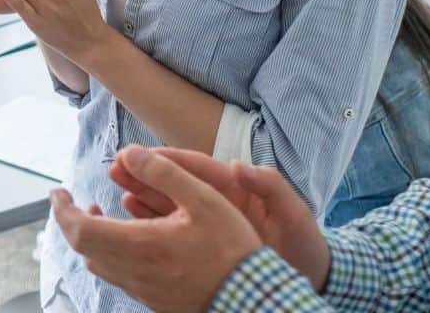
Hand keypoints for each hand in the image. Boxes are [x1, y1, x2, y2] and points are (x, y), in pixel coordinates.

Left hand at [52, 145, 269, 312]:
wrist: (253, 299)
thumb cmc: (231, 249)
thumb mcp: (204, 199)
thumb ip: (164, 173)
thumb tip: (129, 152)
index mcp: (139, 244)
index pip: (79, 229)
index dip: (62, 209)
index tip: (57, 192)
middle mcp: (133, 271)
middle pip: (82, 248)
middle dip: (70, 222)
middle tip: (71, 202)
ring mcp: (142, 290)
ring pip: (98, 265)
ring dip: (88, 239)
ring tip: (98, 217)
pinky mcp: (153, 301)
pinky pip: (117, 277)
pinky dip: (107, 256)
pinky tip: (127, 242)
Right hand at [107, 146, 330, 292]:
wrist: (311, 277)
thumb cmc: (305, 243)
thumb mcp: (293, 213)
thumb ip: (270, 186)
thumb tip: (240, 165)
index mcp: (238, 189)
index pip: (199, 168)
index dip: (170, 159)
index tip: (143, 153)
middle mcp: (219, 204)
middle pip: (176, 184)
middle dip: (147, 173)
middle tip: (118, 166)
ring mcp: (210, 226)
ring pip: (169, 206)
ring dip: (143, 195)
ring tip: (118, 188)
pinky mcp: (204, 246)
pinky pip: (172, 231)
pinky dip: (151, 224)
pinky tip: (130, 218)